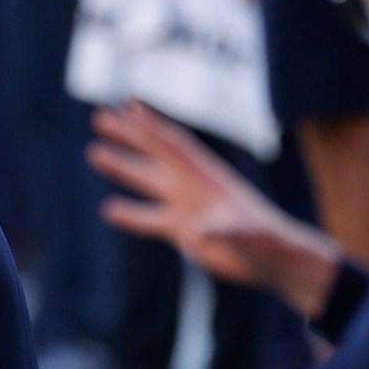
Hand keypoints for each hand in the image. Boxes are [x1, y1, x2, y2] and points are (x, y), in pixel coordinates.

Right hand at [88, 104, 344, 319]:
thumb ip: (226, 229)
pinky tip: (108, 209)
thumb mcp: (249, 234)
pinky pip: (151, 218)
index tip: (128, 107)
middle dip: (129, 136)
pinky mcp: (184, 230)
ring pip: (148, 182)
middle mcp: (194, 187)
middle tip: (99, 116)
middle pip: (155, 155)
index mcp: (209, 178)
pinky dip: (129, 213)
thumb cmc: (267, 242)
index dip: (151, 127)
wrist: (275, 262)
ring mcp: (188, 207)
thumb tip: (200, 228)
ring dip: (123, 168)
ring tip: (94, 152)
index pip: (174, 147)